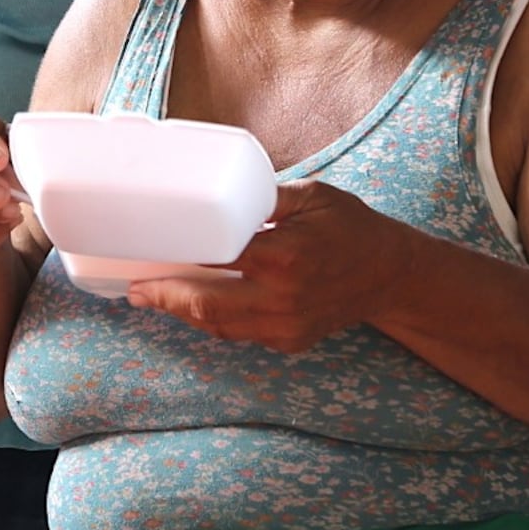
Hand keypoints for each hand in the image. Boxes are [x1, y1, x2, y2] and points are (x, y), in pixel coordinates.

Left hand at [128, 180, 406, 352]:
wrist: (391, 274)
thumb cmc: (351, 227)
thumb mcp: (311, 196)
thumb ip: (263, 197)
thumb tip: (215, 189)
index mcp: (283, 257)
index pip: (215, 258)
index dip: (178, 257)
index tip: (149, 253)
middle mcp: (282, 298)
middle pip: (206, 304)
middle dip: (166, 298)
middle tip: (137, 289)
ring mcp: (285, 325)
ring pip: (220, 326)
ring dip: (185, 313)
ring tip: (156, 298)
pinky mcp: (289, 340)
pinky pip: (241, 334)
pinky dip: (216, 321)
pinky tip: (197, 305)